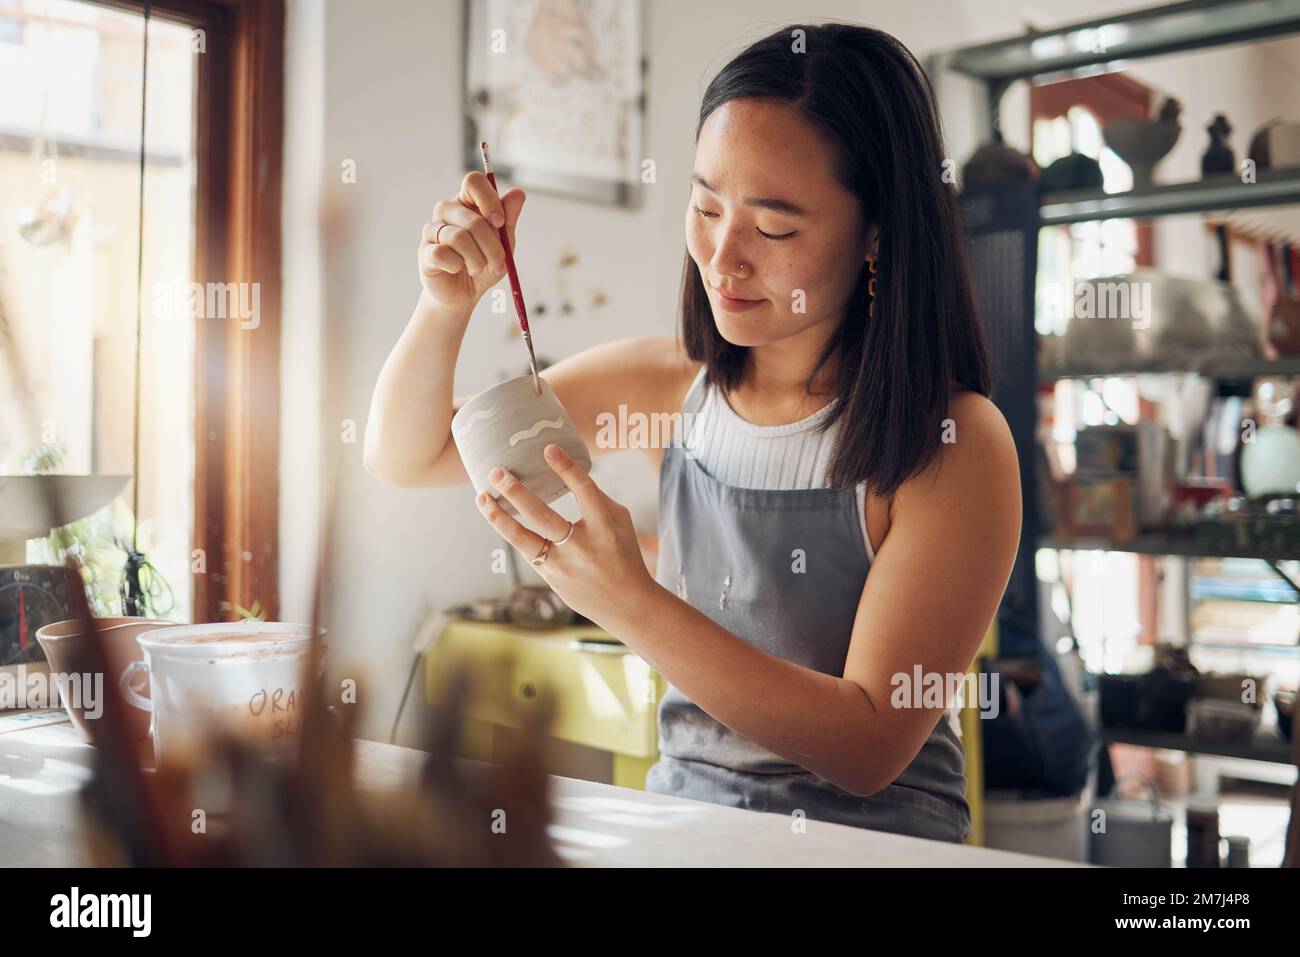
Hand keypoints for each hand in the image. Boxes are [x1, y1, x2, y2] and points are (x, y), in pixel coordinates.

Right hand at [418, 171, 525, 313]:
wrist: (464, 294)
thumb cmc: (484, 264)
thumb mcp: (504, 243)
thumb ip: (509, 219)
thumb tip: (519, 193)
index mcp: (467, 203)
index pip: (473, 182)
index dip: (489, 200)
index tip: (500, 222)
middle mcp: (447, 211)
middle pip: (472, 218)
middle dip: (491, 246)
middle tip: (498, 264)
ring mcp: (433, 230)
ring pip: (459, 237)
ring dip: (477, 259)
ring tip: (479, 269)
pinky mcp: (425, 251)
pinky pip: (442, 253)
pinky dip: (457, 265)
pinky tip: (458, 269)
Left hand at [473, 443, 658, 630]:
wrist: (626, 603)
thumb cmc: (623, 554)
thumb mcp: (620, 521)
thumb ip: (596, 497)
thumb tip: (567, 472)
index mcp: (604, 526)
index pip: (583, 490)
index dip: (566, 468)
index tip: (548, 449)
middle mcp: (580, 545)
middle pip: (542, 515)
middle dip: (516, 492)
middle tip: (497, 471)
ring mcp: (562, 565)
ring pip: (522, 539)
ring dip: (498, 516)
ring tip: (481, 496)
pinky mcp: (550, 578)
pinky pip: (528, 550)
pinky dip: (512, 532)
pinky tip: (499, 516)